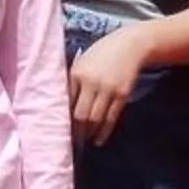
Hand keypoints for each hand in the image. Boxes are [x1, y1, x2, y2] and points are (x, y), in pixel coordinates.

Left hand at [68, 28, 146, 145]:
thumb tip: (63, 108)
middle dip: (75, 131)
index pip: (67, 103)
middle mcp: (92, 82)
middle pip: (80, 115)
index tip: (59, 130)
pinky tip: (98, 140)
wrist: (129, 46)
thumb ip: (72, 82)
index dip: (63, 119)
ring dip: (88, 133)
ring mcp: (108, 89)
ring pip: (95, 119)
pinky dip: (104, 132)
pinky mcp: (122, 94)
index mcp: (77, 73)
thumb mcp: (82, 63)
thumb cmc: (100, 54)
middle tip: (71, 142)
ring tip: (83, 142)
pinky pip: (111, 118)